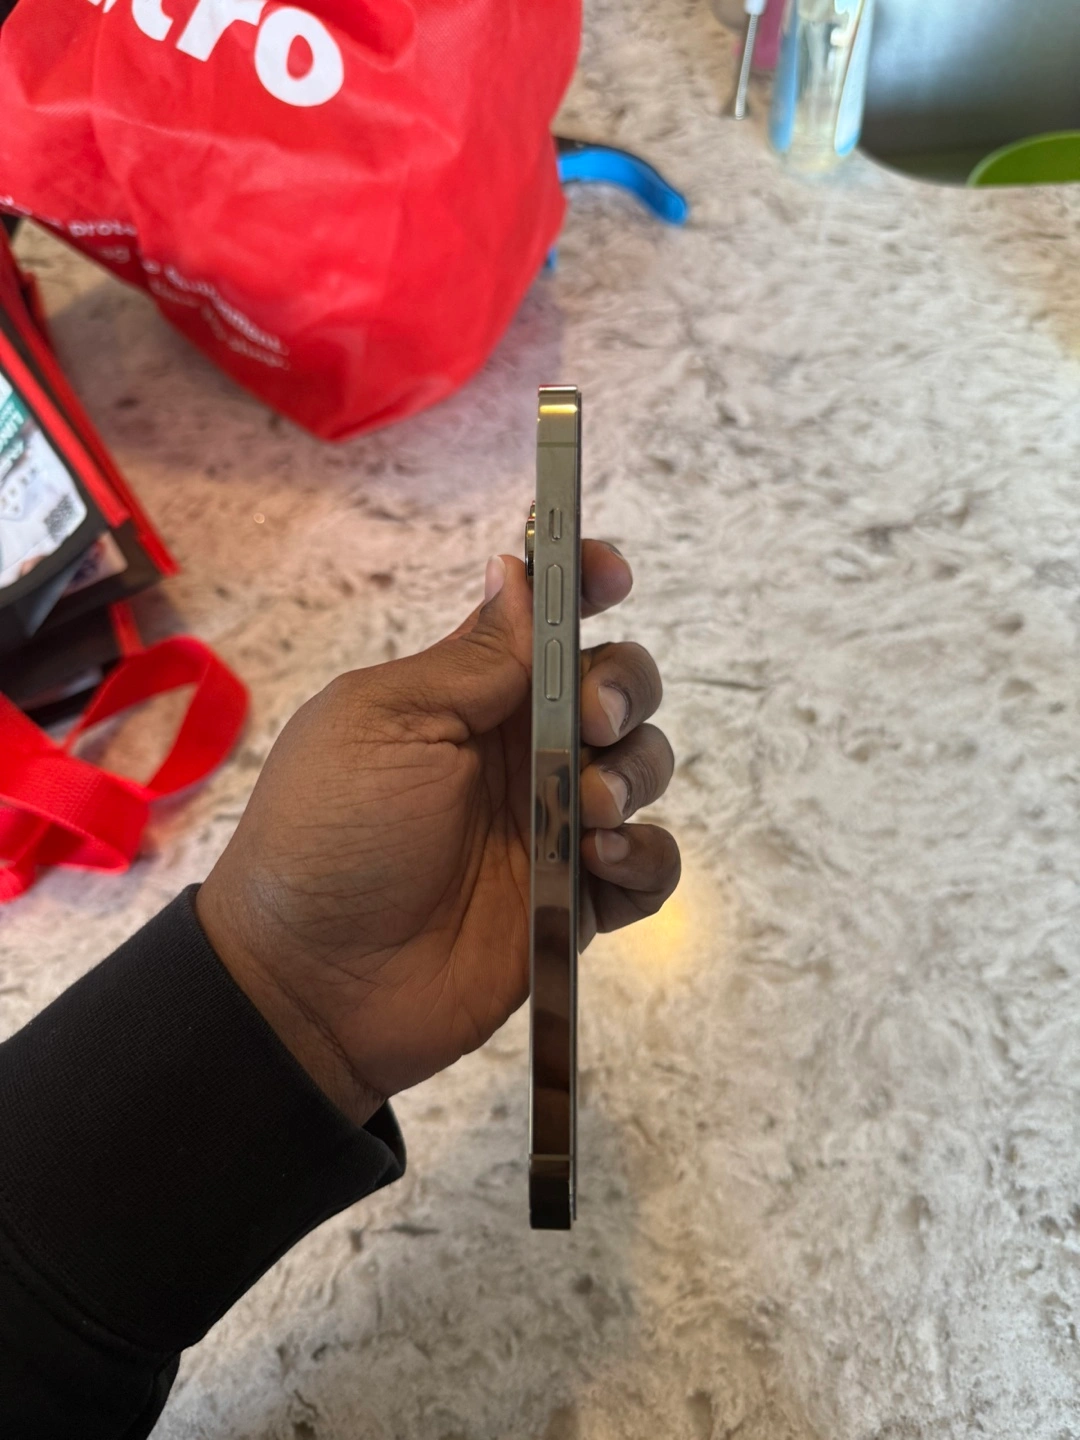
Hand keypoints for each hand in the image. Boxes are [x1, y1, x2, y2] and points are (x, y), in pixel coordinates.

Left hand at [196, 543, 679, 1125]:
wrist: (313, 983)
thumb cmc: (328, 836)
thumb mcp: (385, 722)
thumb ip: (472, 657)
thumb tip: (516, 568)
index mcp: (467, 697)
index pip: (546, 624)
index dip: (587, 588)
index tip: (613, 576)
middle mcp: (519, 752)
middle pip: (616, 688)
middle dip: (624, 688)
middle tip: (591, 723)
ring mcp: (550, 827)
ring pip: (643, 769)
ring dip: (634, 775)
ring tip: (588, 813)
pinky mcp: (573, 901)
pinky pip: (648, 866)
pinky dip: (644, 858)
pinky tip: (600, 865)